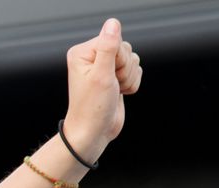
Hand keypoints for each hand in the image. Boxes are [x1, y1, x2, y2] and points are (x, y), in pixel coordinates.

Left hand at [62, 18, 142, 163]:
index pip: (116, 41)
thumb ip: (108, 47)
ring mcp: (105, 68)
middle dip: (124, 70)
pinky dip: (132, 84)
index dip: (118, 61)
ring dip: (129, 79)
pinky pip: (136, 71)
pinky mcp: (115, 78)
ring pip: (133, 61)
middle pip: (126, 50)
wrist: (93, 133)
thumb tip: (112, 23)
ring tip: (114, 92)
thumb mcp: (101, 75)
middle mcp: (93, 57)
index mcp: (83, 52)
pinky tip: (119, 94)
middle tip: (111, 86)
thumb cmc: (92, 108)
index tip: (107, 77)